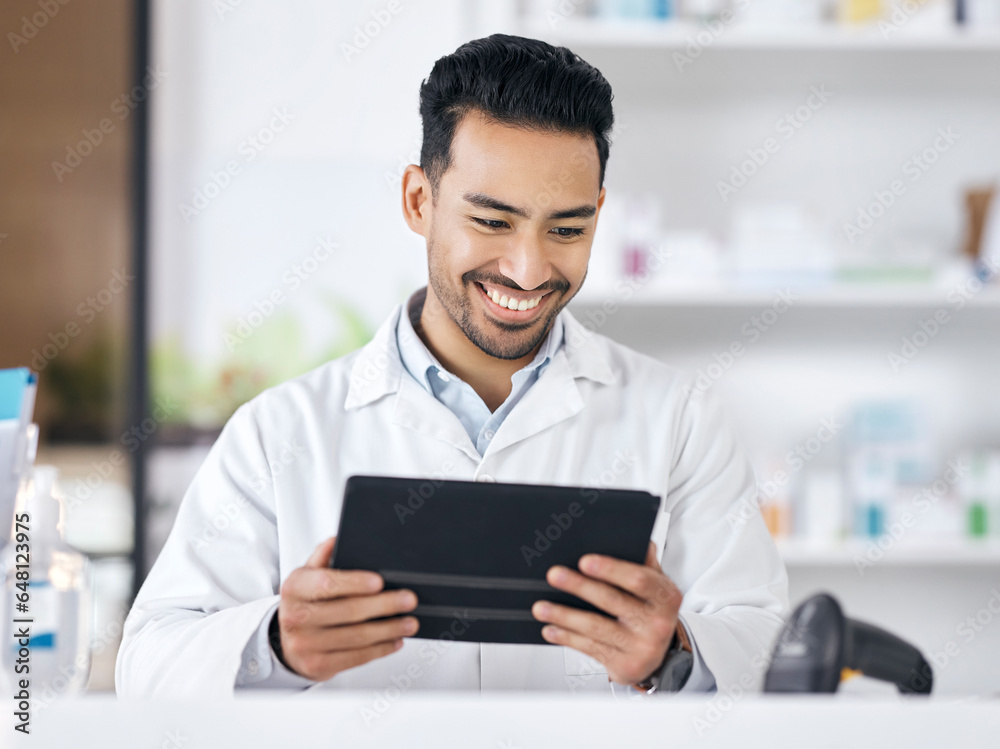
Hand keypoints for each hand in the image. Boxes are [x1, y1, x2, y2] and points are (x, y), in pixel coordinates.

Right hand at [275, 536, 419, 680]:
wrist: (287, 642)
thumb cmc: (306, 603)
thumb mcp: (308, 576)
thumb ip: (323, 557)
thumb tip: (338, 540)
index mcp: (294, 588)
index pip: (326, 583)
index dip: (355, 583)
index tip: (380, 581)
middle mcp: (296, 617)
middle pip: (348, 611)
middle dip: (384, 605)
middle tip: (409, 599)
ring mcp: (305, 644)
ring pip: (356, 637)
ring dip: (389, 629)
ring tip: (410, 622)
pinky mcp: (318, 666)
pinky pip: (356, 657)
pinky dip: (380, 649)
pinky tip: (395, 640)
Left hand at [531, 541, 682, 687]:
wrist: (659, 656)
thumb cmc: (651, 612)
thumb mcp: (655, 585)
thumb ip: (645, 562)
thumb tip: (636, 538)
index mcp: (666, 597)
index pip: (639, 579)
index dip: (611, 569)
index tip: (585, 560)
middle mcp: (658, 623)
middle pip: (612, 600)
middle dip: (579, 586)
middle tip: (554, 575)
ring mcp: (642, 647)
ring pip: (596, 628)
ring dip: (564, 616)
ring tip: (541, 607)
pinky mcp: (626, 666)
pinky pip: (590, 648)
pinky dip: (567, 638)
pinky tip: (551, 629)